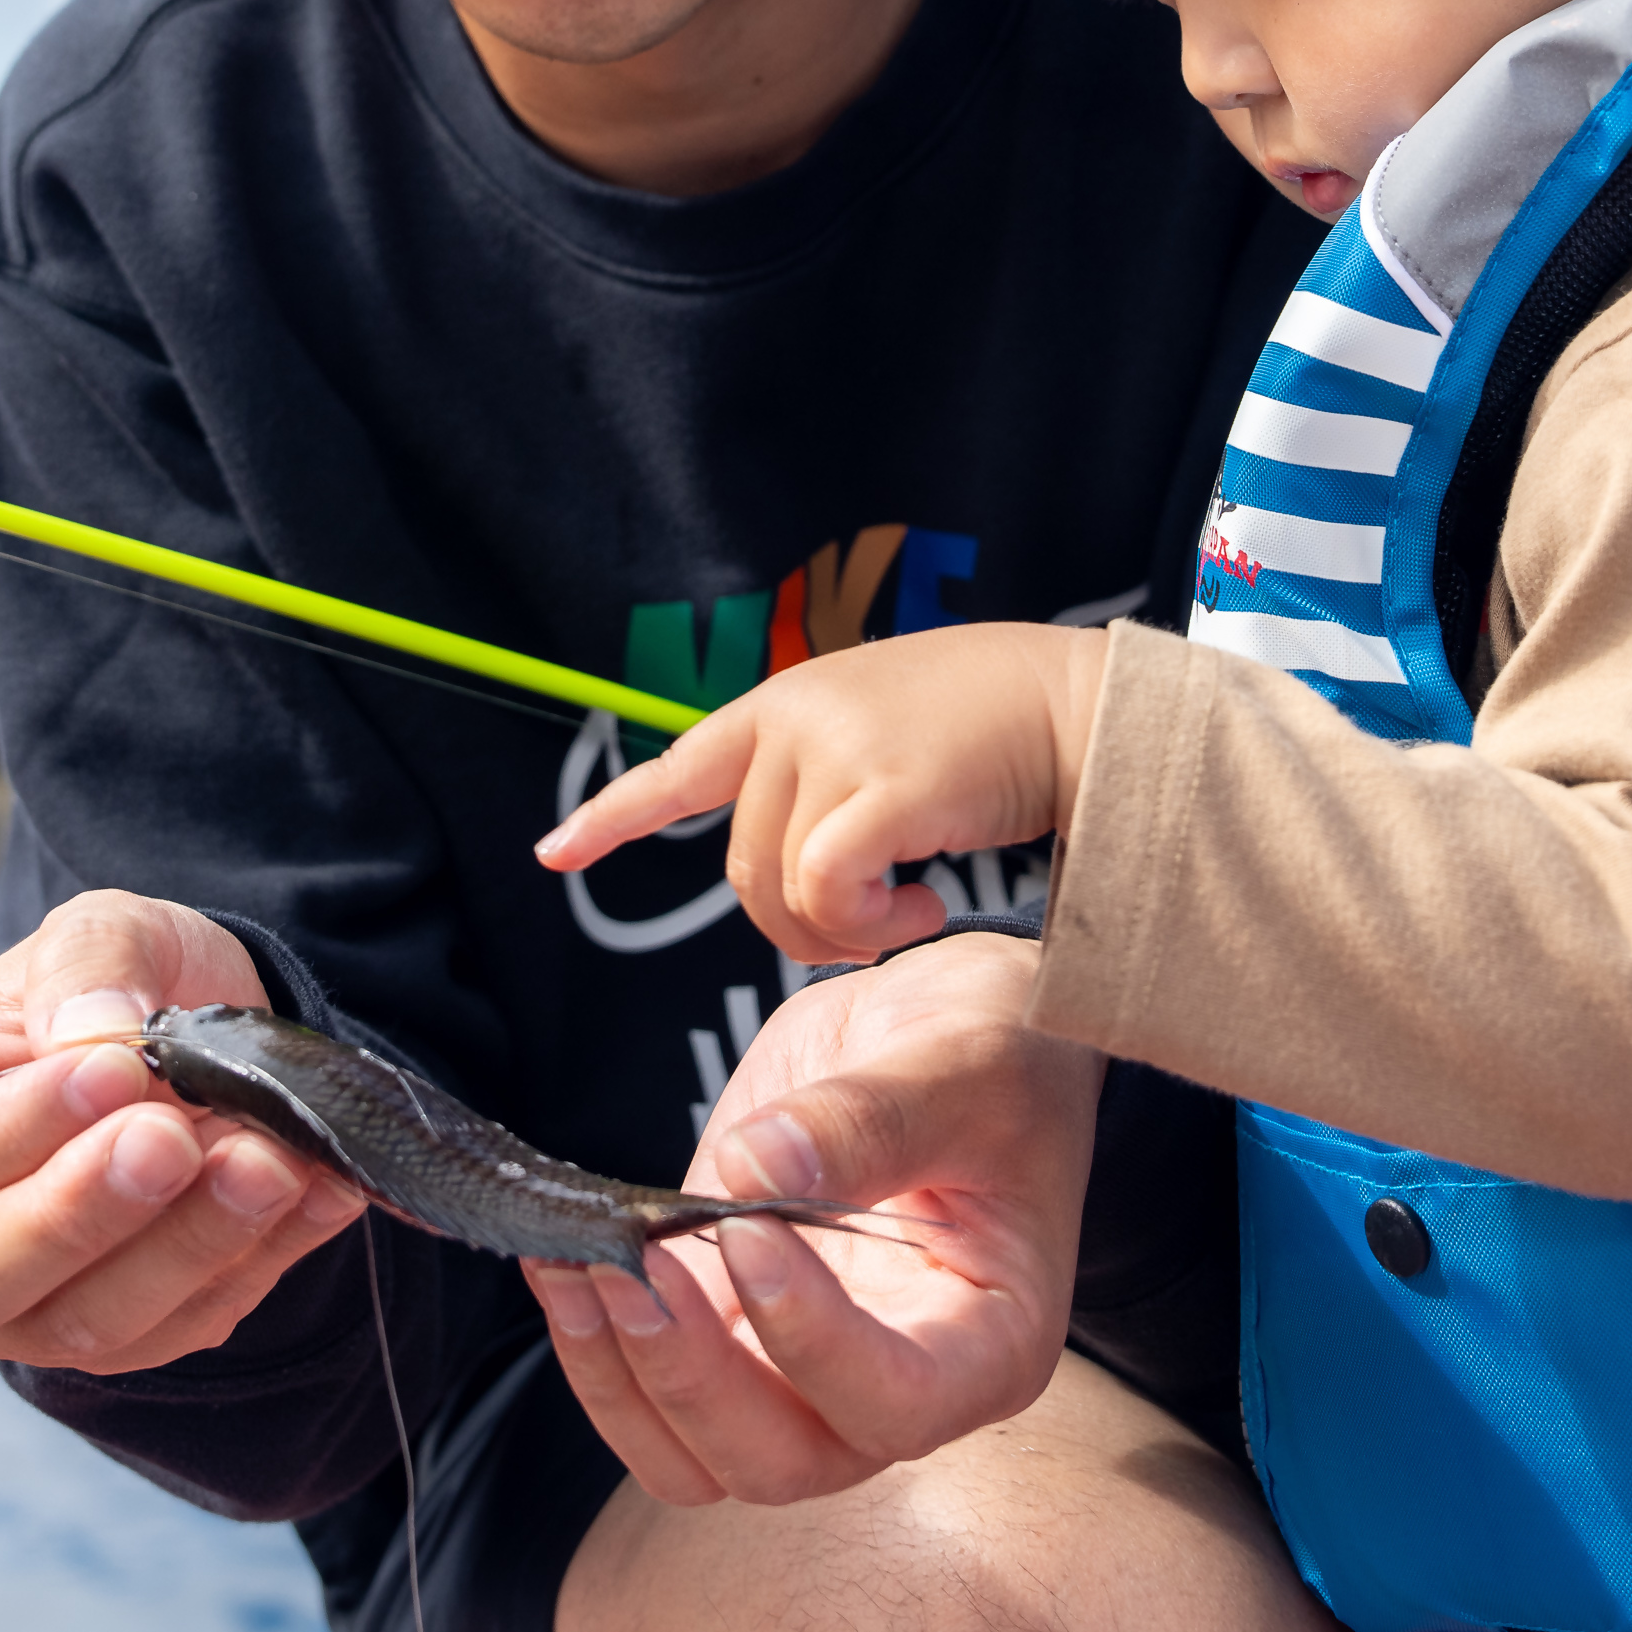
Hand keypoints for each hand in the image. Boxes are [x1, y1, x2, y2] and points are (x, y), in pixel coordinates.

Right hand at [0, 888, 363, 1371]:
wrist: (191, 1041)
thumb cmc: (111, 987)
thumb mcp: (101, 929)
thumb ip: (88, 963)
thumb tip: (91, 1032)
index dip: (10, 1129)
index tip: (115, 1072)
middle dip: (86, 1209)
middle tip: (177, 1138)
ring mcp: (17, 1307)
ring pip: (86, 1321)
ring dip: (189, 1244)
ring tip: (270, 1160)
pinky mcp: (116, 1339)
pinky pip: (179, 1329)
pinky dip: (258, 1261)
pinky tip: (316, 1190)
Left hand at [520, 931, 1098, 1505]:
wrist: (949, 1032)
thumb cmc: (995, 1056)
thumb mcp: (961, 1067)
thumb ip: (869, 1120)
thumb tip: (750, 1171)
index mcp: (990, 1345)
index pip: (898, 1404)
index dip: (814, 1346)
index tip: (750, 1231)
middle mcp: (897, 1390)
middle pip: (782, 1463)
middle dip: (692, 1382)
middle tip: (633, 1269)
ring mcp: (805, 1375)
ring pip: (696, 1458)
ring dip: (622, 1376)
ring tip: (576, 1265)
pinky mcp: (733, 1334)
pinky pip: (652, 1394)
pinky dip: (597, 1346)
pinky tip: (564, 1259)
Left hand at [535, 623, 1107, 960]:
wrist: (1077, 707)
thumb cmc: (995, 729)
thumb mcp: (886, 729)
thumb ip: (827, 771)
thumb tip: (798, 862)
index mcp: (787, 702)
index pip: (680, 762)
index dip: (616, 815)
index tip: (554, 853)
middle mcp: (796, 716)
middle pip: (743, 866)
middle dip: (798, 925)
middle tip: (873, 926)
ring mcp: (835, 746)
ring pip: (783, 889)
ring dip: (843, 929)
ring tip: (907, 910)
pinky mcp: (881, 787)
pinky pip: (827, 890)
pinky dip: (867, 920)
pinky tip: (922, 906)